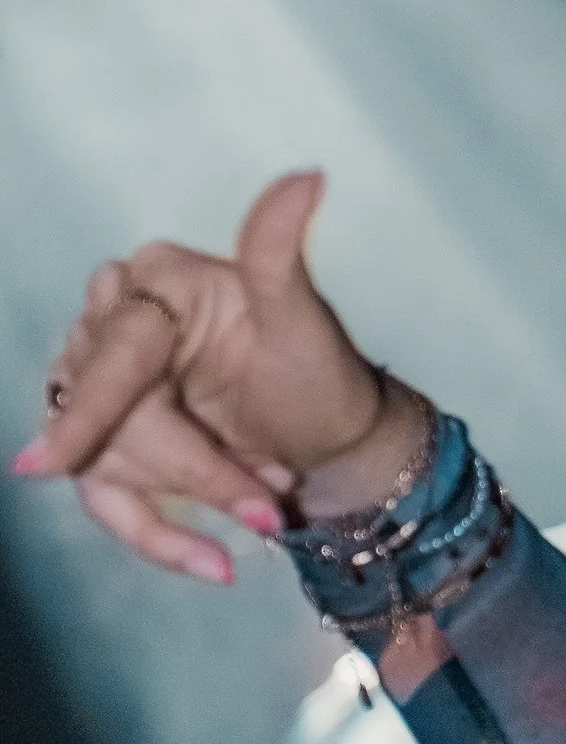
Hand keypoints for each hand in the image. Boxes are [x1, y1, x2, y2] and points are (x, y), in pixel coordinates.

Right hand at [11, 176, 430, 583]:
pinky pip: (111, 503)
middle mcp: (118, 329)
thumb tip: (307, 176)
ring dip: (188, 500)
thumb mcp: (303, 319)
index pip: (112, 348)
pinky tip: (215, 568)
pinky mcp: (115, 451)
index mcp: (156, 284)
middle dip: (192, 466)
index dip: (95, 407)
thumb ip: (279, 252)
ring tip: (270, 512)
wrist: (336, 440)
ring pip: (104, 462)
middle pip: (110, 414)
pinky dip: (162, 540)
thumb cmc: (319, 373)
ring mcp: (110, 393)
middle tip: (269, 505)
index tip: (50, 464)